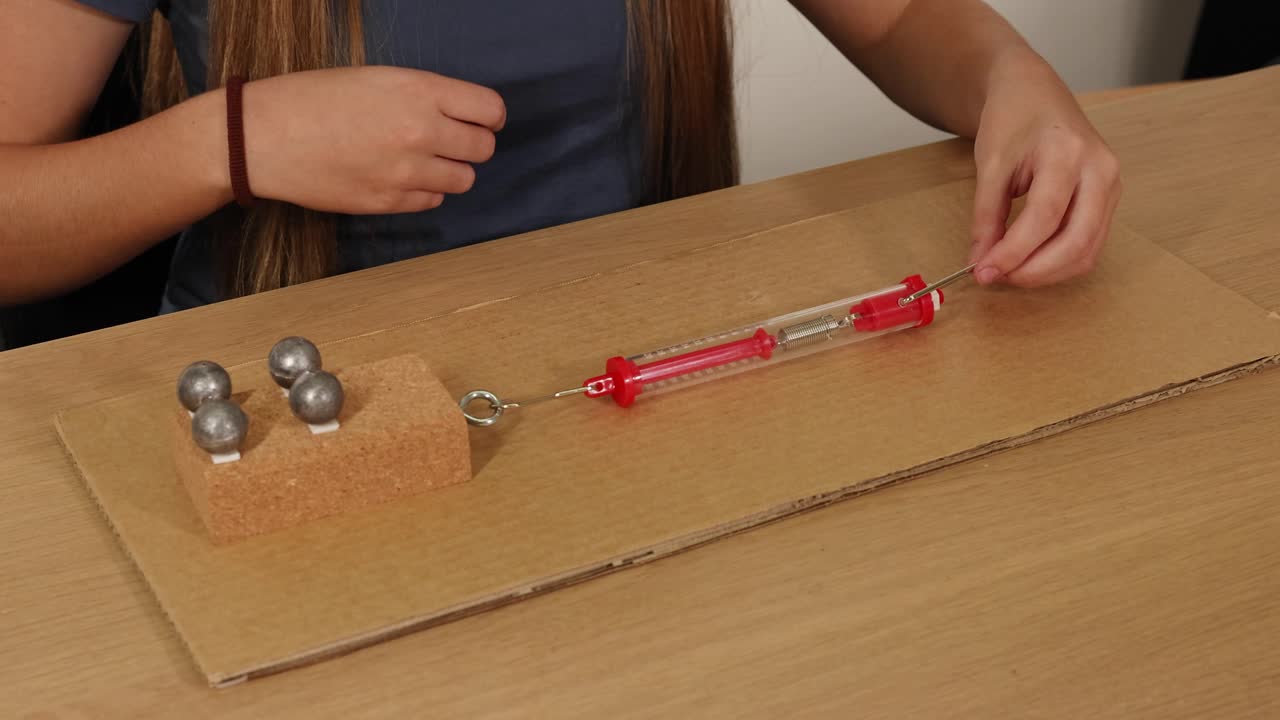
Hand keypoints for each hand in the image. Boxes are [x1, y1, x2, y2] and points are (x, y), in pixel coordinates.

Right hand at [240, 66, 505, 213]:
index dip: (488, 117)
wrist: (262, 137)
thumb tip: (462, 116)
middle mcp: (420, 132)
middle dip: (472, 144)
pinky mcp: (389, 203)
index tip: (480, 120)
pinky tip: (397, 177)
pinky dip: (423, 192)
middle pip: (483, 149)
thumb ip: (424, 96)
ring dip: (449, 171)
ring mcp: (406, 172)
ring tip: (419, 160)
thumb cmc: (313, 99)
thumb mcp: (376, 79)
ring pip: (463, 180)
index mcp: (418, 91)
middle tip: (449, 141)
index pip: (490, 110)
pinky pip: (432, 202)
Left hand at [967, 59, 1120, 286]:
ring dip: (1047, 273)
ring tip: (1008, 272)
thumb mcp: (990, 164)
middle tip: (996, 278)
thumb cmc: (1013, 120)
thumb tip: (981, 262)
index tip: (982, 272)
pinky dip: (1059, 262)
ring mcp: (1112, 186)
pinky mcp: (1109, 200)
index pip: (1045, 216)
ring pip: (1088, 249)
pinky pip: (1089, 244)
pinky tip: (1029, 263)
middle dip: (1035, 271)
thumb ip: (985, 216)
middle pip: (1077, 240)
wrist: (1034, 94)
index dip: (1013, 252)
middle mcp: (1101, 170)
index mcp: (1070, 152)